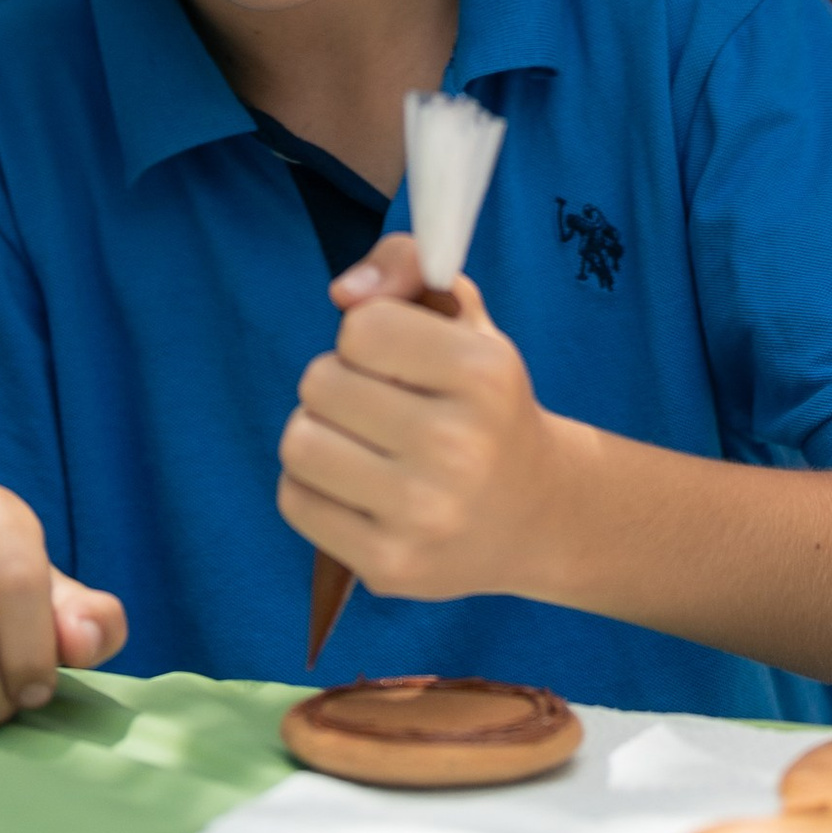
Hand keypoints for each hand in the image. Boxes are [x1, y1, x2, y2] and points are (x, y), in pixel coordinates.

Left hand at [279, 233, 564, 601]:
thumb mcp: (464, 318)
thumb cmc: (485, 403)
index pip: (360, 329)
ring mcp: (423, 515)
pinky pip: (295, 501)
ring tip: (357, 440)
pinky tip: (354, 485)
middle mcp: (458, 447)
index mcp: (484, 374)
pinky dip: (311, 485)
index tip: (398, 358)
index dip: (367, 335)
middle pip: (319, 383)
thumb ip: (406, 265)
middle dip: (337, 383)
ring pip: (299, 443)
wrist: (536, 514)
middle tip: (377, 402)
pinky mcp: (390, 567)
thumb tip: (343, 292)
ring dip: (317, 432)